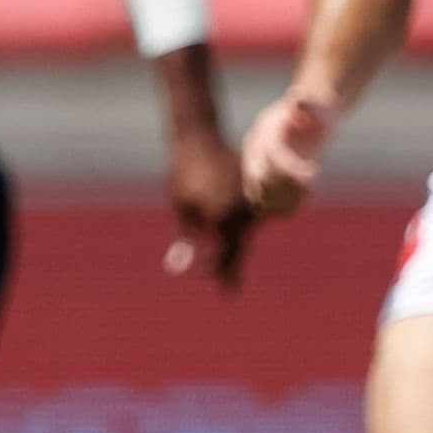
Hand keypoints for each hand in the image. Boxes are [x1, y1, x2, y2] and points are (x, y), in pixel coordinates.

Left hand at [163, 128, 255, 286]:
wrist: (198, 139)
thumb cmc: (182, 175)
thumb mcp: (181, 209)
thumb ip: (185, 241)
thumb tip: (177, 268)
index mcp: (222, 217)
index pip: (226, 256)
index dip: (223, 275)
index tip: (225, 294)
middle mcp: (241, 210)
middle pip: (240, 247)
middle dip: (231, 266)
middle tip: (228, 290)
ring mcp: (251, 198)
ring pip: (249, 231)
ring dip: (238, 246)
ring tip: (229, 267)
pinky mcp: (255, 189)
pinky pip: (255, 215)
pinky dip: (247, 227)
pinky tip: (238, 236)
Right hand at [239, 88, 336, 219]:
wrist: (307, 118)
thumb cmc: (316, 112)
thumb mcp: (317, 104)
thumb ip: (308, 103)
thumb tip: (299, 95)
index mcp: (266, 132)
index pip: (271, 155)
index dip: (290, 168)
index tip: (314, 173)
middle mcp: (255, 153)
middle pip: (259, 179)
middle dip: (285, 187)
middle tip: (312, 186)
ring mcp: (256, 170)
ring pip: (259, 197)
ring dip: (284, 201)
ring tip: (309, 193)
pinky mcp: (263, 185)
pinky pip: (266, 206)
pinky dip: (283, 208)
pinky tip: (304, 200)